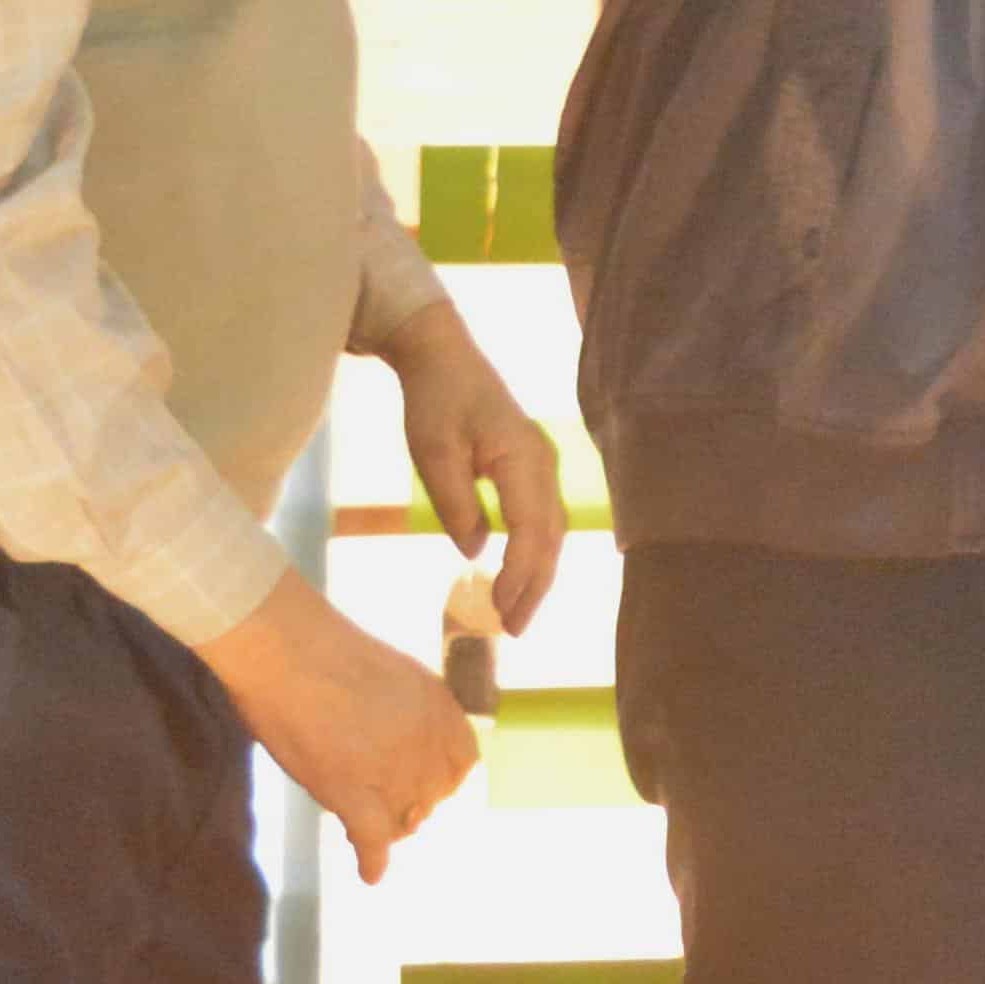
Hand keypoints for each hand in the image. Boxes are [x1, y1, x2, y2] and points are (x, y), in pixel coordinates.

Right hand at [195, 574, 480, 884]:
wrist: (287, 648)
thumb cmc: (324, 650)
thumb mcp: (390, 673)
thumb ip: (406, 709)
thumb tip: (396, 732)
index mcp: (440, 708)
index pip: (461, 762)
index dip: (441, 777)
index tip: (423, 784)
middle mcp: (427, 742)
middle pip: (432, 794)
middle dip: (414, 804)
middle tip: (390, 809)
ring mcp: (393, 769)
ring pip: (404, 819)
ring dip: (391, 827)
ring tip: (375, 832)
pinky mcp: (352, 791)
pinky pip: (372, 838)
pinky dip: (372, 859)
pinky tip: (371, 874)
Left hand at [380, 296, 566, 635]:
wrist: (443, 354)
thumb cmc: (434, 400)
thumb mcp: (432, 453)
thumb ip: (456, 504)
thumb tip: (476, 552)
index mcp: (523, 459)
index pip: (531, 530)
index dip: (519, 575)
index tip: (500, 611)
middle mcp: (544, 463)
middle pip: (551, 537)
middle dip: (535, 586)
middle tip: (514, 630)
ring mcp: (543, 463)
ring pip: (552, 530)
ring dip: (537, 573)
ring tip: (517, 612)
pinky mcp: (532, 465)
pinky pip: (543, 517)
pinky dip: (535, 552)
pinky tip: (519, 574)